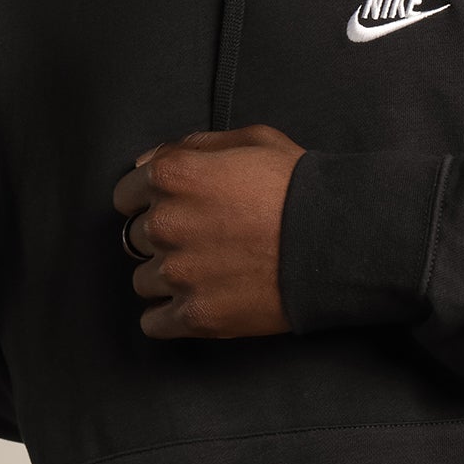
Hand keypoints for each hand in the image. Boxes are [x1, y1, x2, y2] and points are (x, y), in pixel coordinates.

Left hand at [112, 126, 305, 339]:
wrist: (338, 240)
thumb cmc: (299, 186)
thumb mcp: (253, 140)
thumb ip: (194, 145)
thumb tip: (150, 162)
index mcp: (173, 177)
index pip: (125, 194)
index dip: (148, 200)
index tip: (172, 208)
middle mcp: (166, 224)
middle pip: (138, 238)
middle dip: (165, 238)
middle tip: (203, 239)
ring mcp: (178, 274)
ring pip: (144, 281)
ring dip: (167, 277)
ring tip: (207, 273)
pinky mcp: (196, 315)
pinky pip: (154, 323)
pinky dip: (168, 317)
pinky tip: (193, 304)